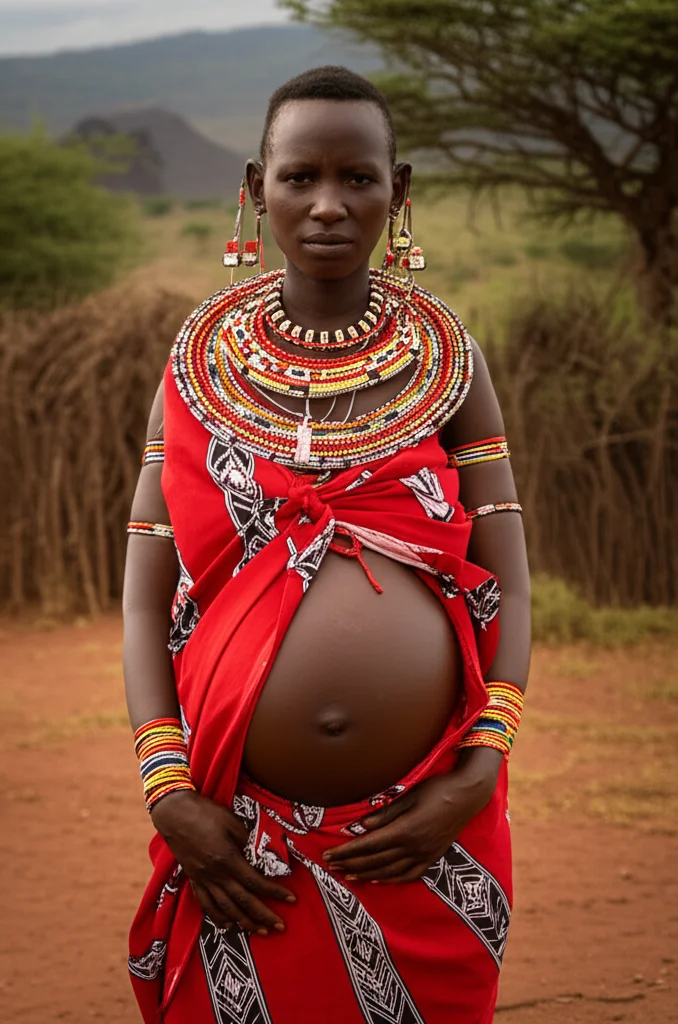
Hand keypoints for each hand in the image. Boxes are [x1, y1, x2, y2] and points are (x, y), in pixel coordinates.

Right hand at [150, 789, 295, 935]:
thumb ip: (248, 840)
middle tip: (280, 926)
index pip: (255, 882)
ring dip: (244, 922)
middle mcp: (215, 874)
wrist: (174, 812)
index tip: (291, 899)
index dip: (275, 892)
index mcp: (227, 858)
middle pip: (243, 901)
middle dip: (263, 915)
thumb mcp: (232, 822)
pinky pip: (206, 904)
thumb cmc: (206, 812)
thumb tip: (264, 855)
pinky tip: (228, 926)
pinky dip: (218, 917)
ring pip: (226, 908)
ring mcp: (203, 879)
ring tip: (260, 931)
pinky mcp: (193, 879)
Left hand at [324, 747, 502, 883]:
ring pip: (389, 871)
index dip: (347, 851)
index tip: (329, 854)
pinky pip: (408, 874)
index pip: (368, 845)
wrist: (469, 795)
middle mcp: (414, 847)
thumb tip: (362, 827)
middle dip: (350, 863)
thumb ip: (386, 813)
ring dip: (365, 874)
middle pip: (375, 860)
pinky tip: (377, 879)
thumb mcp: (409, 795)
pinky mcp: (432, 857)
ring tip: (347, 875)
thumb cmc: (437, 789)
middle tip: (330, 865)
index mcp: (405, 830)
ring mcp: (424, 855)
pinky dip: (390, 878)